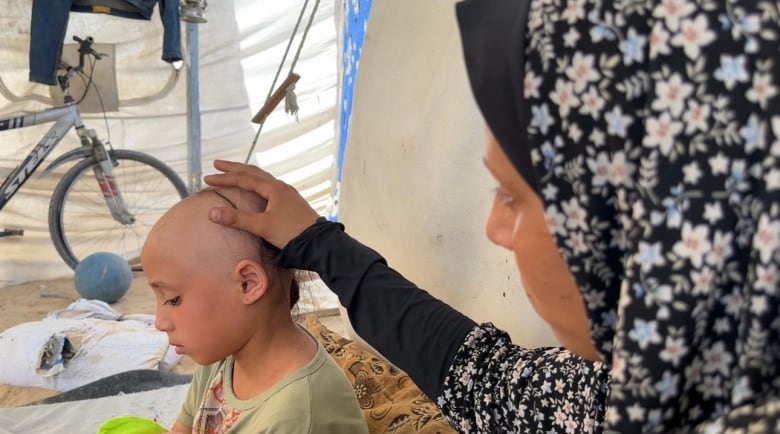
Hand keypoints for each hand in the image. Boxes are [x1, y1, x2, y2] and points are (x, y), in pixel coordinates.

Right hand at [203, 160, 319, 248]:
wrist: (319, 243)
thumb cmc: (291, 233)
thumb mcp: (262, 226)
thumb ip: (237, 219)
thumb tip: (212, 212)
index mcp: (274, 188)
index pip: (245, 178)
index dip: (225, 178)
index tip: (208, 178)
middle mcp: (281, 187)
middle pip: (254, 172)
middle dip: (235, 168)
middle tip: (217, 164)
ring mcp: (288, 194)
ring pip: (264, 178)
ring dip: (247, 174)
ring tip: (235, 172)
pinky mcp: (291, 203)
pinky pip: (270, 186)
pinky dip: (257, 183)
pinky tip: (257, 190)